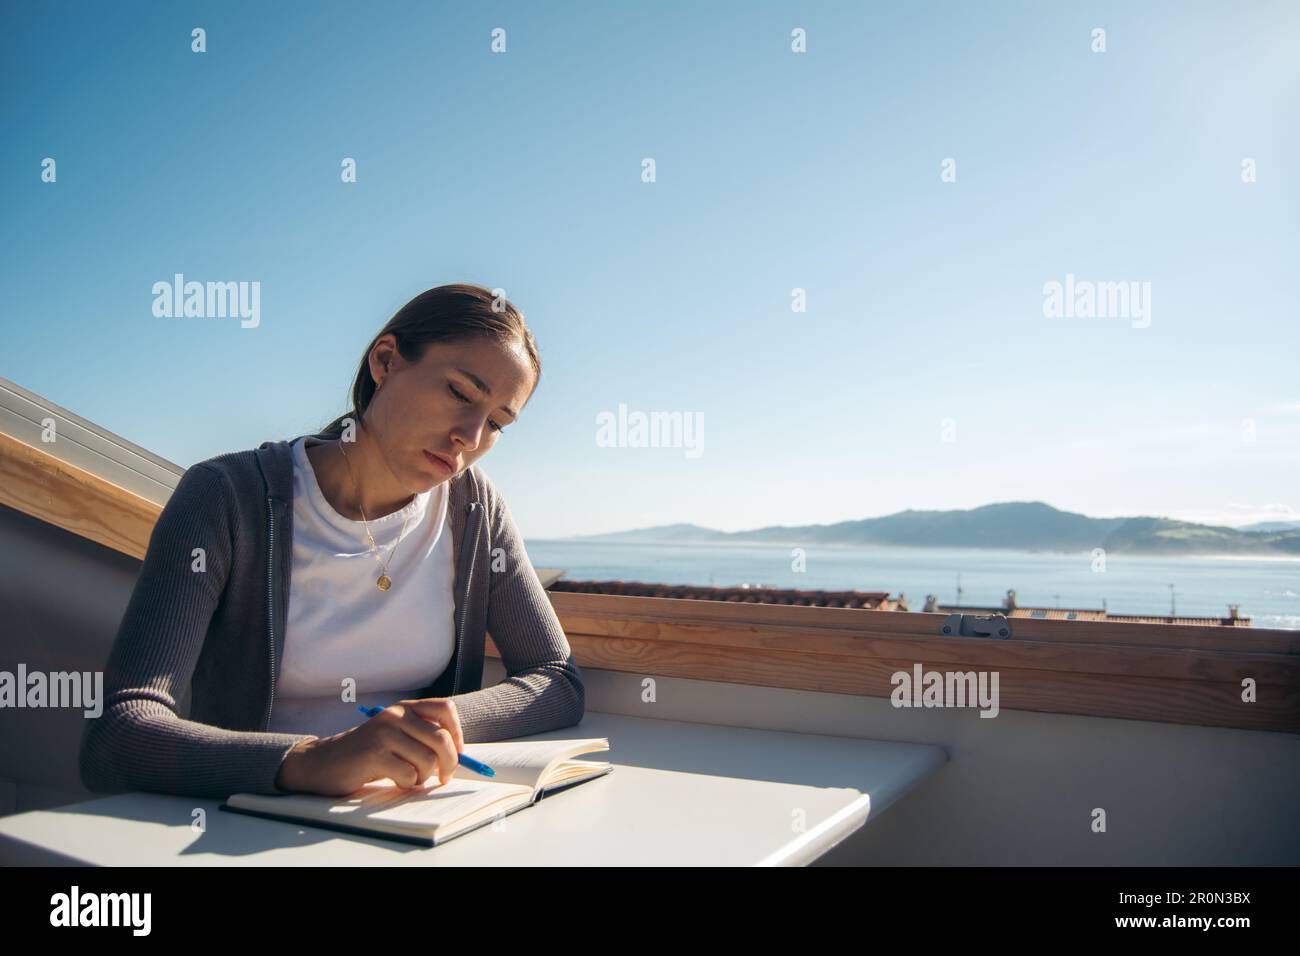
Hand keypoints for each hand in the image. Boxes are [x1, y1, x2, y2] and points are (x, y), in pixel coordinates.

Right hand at [274, 698, 464, 796]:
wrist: (322, 763)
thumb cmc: (366, 754)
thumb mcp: (395, 737)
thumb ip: (422, 738)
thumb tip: (458, 755)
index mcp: (404, 708)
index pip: (445, 709)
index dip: (457, 732)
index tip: (457, 752)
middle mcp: (395, 715)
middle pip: (442, 739)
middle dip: (450, 763)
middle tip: (444, 777)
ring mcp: (383, 733)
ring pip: (427, 760)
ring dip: (424, 777)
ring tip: (410, 778)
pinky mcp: (373, 753)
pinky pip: (408, 774)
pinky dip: (407, 783)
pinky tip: (394, 780)